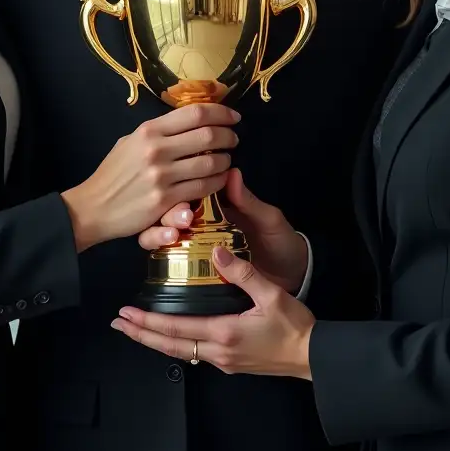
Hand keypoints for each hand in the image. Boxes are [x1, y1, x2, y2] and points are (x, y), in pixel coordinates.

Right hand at [61, 104, 239, 250]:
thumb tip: (186, 121)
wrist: (94, 207)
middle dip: (228, 136)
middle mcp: (157, 149)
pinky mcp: (166, 200)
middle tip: (234, 139)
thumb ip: (157, 132)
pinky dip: (217, 182)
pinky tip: (219, 179)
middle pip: (208, 135)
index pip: (195, 113)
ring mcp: (162, 175)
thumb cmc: (113, 173)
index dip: (221, 112)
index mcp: (149, 130)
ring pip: (210, 163)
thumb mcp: (130, 142)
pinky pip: (203, 187)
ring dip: (226, 161)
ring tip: (227, 160)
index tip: (233, 116)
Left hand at [112, 246, 314, 379]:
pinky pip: (194, 354)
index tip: (127, 313)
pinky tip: (172, 335)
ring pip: (180, 352)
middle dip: (141, 334)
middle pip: (170, 346)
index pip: (176, 329)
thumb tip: (220, 252)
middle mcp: (219, 352)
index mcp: (224, 333)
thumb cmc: (295, 327)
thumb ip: (243, 272)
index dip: (148, 321)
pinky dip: (176, 344)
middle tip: (119, 324)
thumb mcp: (271, 294)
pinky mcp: (231, 361)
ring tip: (137, 329)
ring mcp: (224, 360)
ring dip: (155, 340)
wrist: (313, 355)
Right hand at [139, 168, 307, 292]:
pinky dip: (161, 255)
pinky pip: (171, 261)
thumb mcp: (269, 220)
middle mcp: (203, 224)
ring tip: (170, 237)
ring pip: (164, 235)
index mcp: (220, 207)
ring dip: (158, 232)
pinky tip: (164, 252)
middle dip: (167, 214)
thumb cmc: (282, 242)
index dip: (182, 191)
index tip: (183, 198)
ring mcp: (196, 247)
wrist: (292, 278)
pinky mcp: (195, 269)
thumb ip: (250, 201)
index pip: (192, 192)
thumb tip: (232, 172)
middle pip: (172, 213)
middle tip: (180, 220)